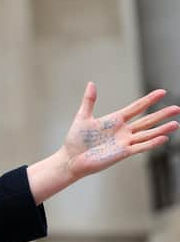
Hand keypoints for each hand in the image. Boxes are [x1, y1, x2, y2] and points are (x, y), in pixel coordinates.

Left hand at [62, 82, 179, 179]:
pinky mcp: (122, 153)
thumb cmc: (76, 139)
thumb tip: (91, 83)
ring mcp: (124, 142)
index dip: (149, 100)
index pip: (136, 108)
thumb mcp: (83, 116)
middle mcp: (123, 131)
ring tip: (176, 123)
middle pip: (146, 120)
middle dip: (161, 114)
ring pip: (147, 134)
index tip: (162, 92)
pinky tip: (163, 138)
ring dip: (161, 129)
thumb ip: (89, 100)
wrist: (72, 157)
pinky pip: (140, 147)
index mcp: (114, 120)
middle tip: (177, 108)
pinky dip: (151, 143)